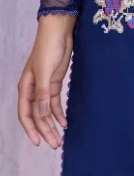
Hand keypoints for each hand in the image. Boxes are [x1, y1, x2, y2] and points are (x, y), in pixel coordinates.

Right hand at [18, 14, 75, 148]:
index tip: (39, 143)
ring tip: (60, 139)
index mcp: (26, 88)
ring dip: (52, 124)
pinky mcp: (55, 83)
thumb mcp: (44, 72)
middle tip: (55, 144)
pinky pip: (55, 103)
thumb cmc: (48, 49)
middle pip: (37, 116)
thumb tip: (40, 115)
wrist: (59, 31)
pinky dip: (59, 113)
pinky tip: (65, 122)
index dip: (31, 130)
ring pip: (47, 111)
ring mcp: (45, 87)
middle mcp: (33, 90)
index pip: (26, 114)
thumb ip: (42, 94)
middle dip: (45, 131)